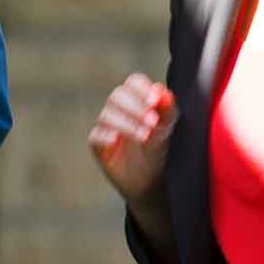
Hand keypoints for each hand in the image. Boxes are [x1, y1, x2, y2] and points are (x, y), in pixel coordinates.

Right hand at [89, 73, 177, 203]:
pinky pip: (96, 136)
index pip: (134, 82)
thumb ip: (167, 110)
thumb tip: (162, 91)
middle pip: (117, 95)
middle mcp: (119, 110)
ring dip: (126, 124)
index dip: (142, 89)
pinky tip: (116, 141)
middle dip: (135, 107)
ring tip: (144, 137)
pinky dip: (105, 137)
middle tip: (152, 122)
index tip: (154, 102)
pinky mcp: (98, 146)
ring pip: (106, 115)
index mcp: (137, 100)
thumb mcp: (167, 129)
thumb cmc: (159, 149)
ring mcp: (106, 127)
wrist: (151, 180)